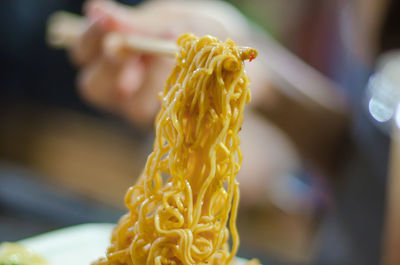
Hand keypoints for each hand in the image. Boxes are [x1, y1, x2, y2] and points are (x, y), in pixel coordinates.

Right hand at [70, 0, 261, 126]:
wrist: (233, 54)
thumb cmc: (195, 31)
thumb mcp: (167, 20)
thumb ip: (136, 24)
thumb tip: (93, 10)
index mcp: (115, 53)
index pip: (83, 52)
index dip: (89, 39)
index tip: (104, 21)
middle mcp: (122, 85)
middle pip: (94, 87)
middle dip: (111, 67)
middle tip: (128, 50)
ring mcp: (145, 107)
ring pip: (129, 106)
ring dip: (150, 82)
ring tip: (171, 59)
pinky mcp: (170, 122)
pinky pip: (167, 117)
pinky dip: (176, 95)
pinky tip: (189, 78)